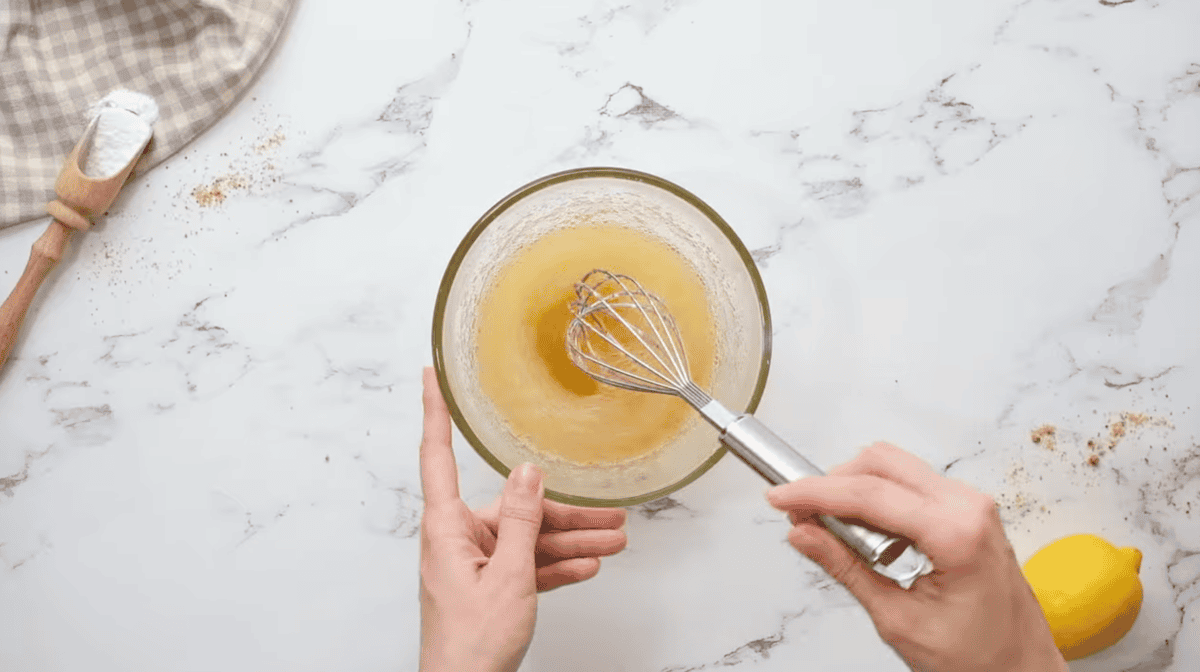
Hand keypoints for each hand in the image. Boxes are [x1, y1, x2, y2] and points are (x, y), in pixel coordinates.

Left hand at [418, 367, 626, 671]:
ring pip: (529, 539)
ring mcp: (474, 564)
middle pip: (515, 509)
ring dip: (571, 543)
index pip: (438, 455)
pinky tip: (588, 566)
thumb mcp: (508, 577)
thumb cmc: (470, 646)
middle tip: (610, 515)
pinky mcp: (489, 587)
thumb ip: (521, 521)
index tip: (431, 375)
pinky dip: (556, 566)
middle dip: (565, 514)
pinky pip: (527, 566)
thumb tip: (528, 472)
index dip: (435, 411)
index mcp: (447, 528)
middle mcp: (458, 540)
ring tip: (614, 542)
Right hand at [766, 442, 1066, 671]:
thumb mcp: (899, 620)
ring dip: (855, 491)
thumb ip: (846, 569)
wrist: (1023, 671)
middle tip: (800, 513)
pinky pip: (912, 486)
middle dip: (833, 483)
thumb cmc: (981, 658)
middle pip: (881, 463)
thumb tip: (805, 534)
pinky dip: (879, 501)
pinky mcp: (967, 512)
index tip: (781, 496)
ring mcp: (971, 505)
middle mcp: (969, 507)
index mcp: (957, 533)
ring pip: (895, 468)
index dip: (815, 492)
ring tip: (832, 531)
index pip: (869, 494)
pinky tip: (866, 537)